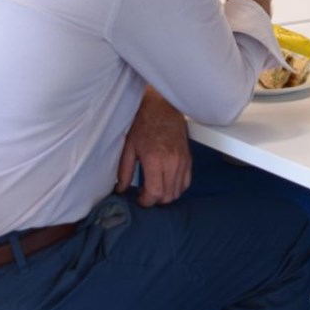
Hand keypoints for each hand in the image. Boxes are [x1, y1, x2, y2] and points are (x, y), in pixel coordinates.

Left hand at [116, 89, 190, 205]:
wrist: (161, 107)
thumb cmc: (144, 123)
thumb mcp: (129, 147)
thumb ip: (125, 171)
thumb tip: (121, 189)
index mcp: (155, 159)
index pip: (155, 193)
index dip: (146, 202)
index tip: (139, 199)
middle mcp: (172, 162)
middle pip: (168, 196)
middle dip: (155, 200)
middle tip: (145, 195)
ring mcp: (182, 161)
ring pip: (178, 191)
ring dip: (166, 195)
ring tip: (155, 189)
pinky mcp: (188, 158)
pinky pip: (186, 182)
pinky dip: (177, 187)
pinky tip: (167, 183)